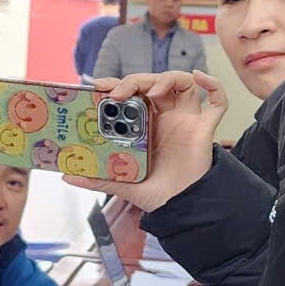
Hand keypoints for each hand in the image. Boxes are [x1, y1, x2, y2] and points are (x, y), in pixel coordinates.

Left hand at [66, 71, 227, 212]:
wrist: (181, 208)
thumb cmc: (157, 193)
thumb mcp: (122, 184)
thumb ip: (98, 178)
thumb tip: (67, 176)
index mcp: (146, 125)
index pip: (132, 93)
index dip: (118, 84)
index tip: (99, 86)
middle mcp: (166, 118)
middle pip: (153, 83)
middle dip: (135, 81)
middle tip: (117, 93)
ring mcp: (186, 120)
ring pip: (182, 82)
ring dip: (166, 78)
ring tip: (151, 92)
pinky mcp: (205, 128)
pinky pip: (217, 100)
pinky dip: (212, 84)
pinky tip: (199, 76)